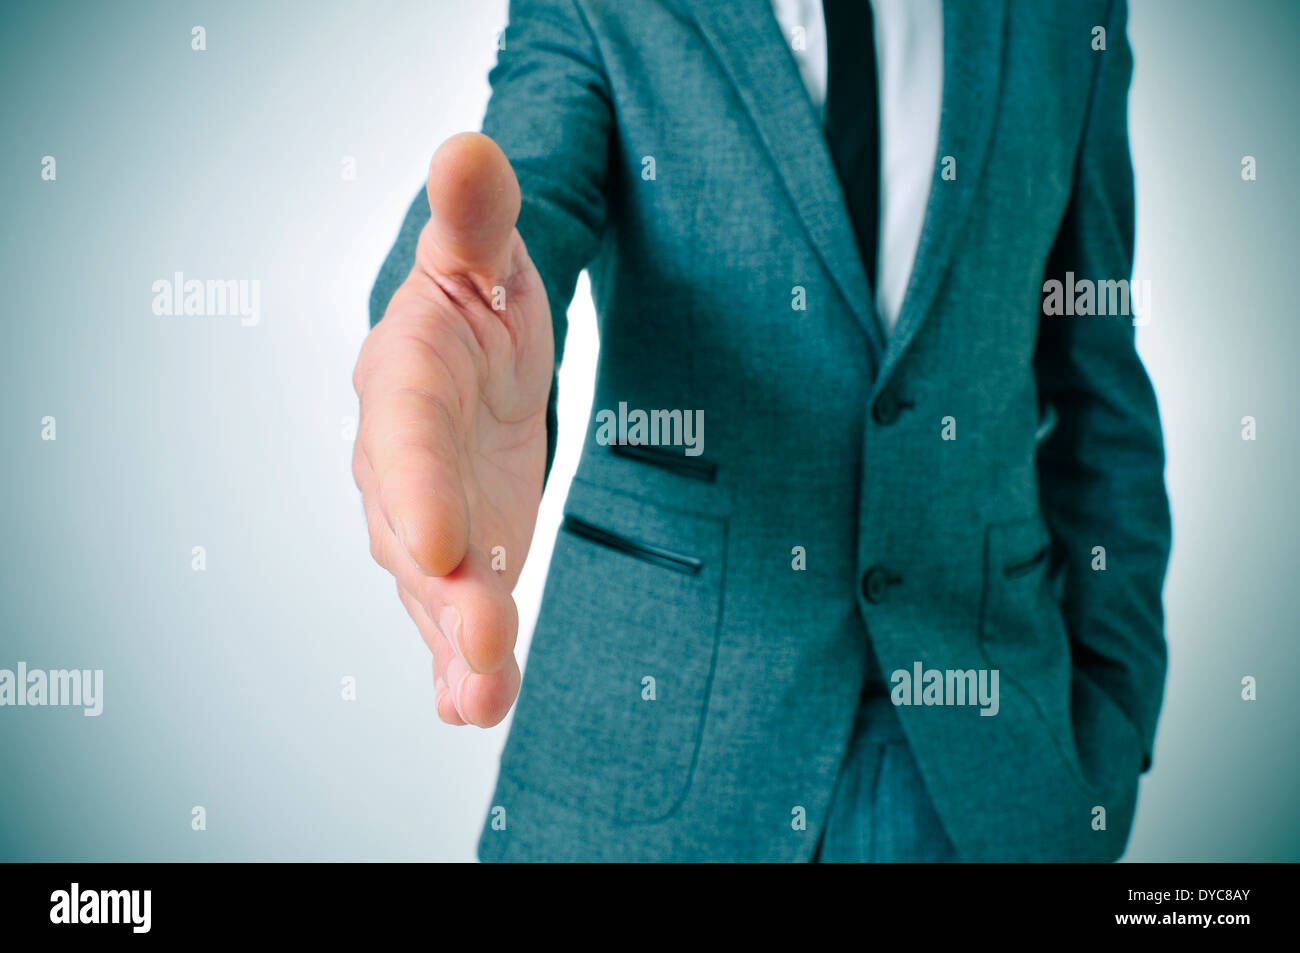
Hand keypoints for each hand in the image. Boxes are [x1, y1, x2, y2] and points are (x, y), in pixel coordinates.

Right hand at [352, 133, 552, 726]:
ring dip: (456, 646)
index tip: (437, 540)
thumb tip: (469, 146)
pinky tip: (480, 707)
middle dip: (445, 588)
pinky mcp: (461, 558)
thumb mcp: (486, 252)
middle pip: (414, 529)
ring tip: (480, 701)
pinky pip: (457, 615)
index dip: (415, 487)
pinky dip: (468, 664)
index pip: (403, 434)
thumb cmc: (478, 300)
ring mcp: (428, 518)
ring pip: (432, 590)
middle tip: (483, 640)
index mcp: (407, 380)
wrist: (477, 353)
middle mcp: (401, 463)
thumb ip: (477, 215)